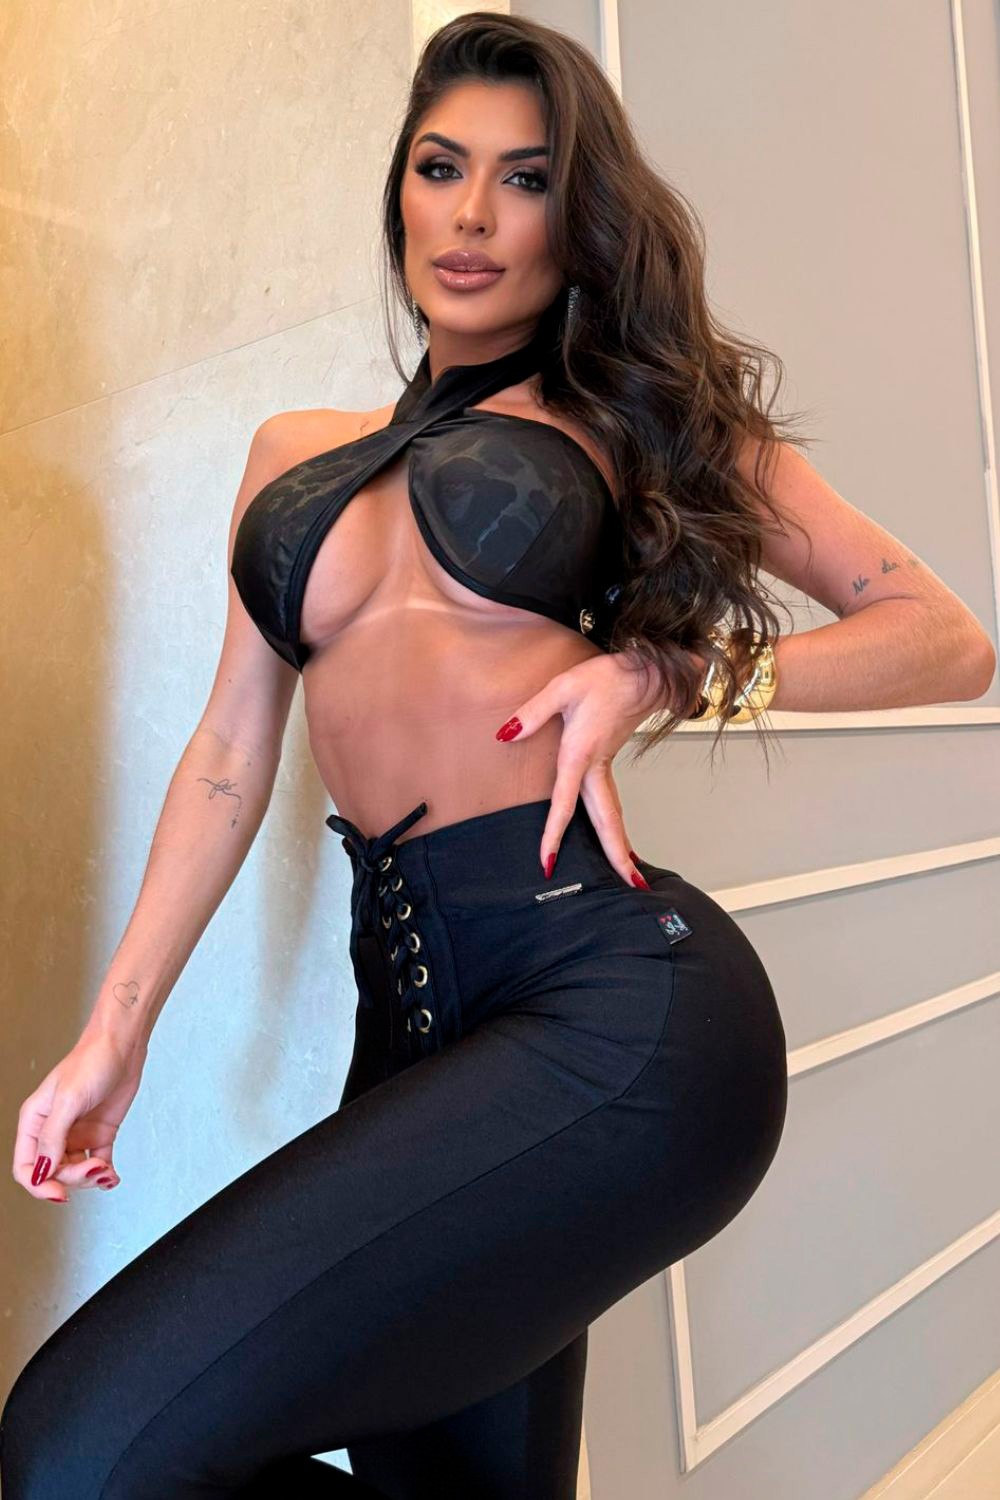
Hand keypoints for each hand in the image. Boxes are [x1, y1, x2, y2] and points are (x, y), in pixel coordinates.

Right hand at [12, 1031, 146, 1203]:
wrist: (123, 1045)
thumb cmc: (92, 1061)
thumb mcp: (68, 1100)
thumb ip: (53, 1137)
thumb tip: (43, 1172)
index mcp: (35, 1121)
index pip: (26, 1167)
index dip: (39, 1185)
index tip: (60, 1193)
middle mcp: (54, 1131)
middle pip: (54, 1173)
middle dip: (74, 1178)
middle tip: (95, 1168)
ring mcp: (77, 1134)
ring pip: (76, 1172)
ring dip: (91, 1178)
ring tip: (107, 1171)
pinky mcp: (99, 1134)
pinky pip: (98, 1164)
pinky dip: (105, 1174)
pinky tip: (112, 1176)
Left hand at [494, 651, 664, 885]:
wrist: (644, 672)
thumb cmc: (606, 678)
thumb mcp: (563, 687)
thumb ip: (533, 713)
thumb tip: (506, 734)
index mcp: (582, 753)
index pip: (565, 803)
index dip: (554, 834)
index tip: (548, 862)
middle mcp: (598, 766)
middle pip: (607, 820)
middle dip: (616, 855)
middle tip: (629, 886)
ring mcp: (606, 766)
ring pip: (614, 814)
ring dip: (621, 846)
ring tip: (630, 876)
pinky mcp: (608, 761)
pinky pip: (612, 802)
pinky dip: (616, 827)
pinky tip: (618, 841)